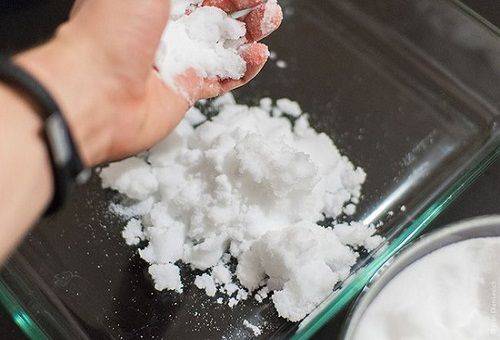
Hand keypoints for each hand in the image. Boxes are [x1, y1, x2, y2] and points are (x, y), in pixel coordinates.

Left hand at [17, 0, 281, 165]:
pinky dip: (243, 69)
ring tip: (268, 24)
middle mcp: (166, 30)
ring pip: (223, 46)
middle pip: (216, 16)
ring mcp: (177, 61)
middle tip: (267, 7)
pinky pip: (222, 79)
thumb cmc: (110, 31)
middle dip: (245, 8)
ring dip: (249, 35)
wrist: (95, 93)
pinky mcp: (185, 91)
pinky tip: (258, 56)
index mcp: (153, 2)